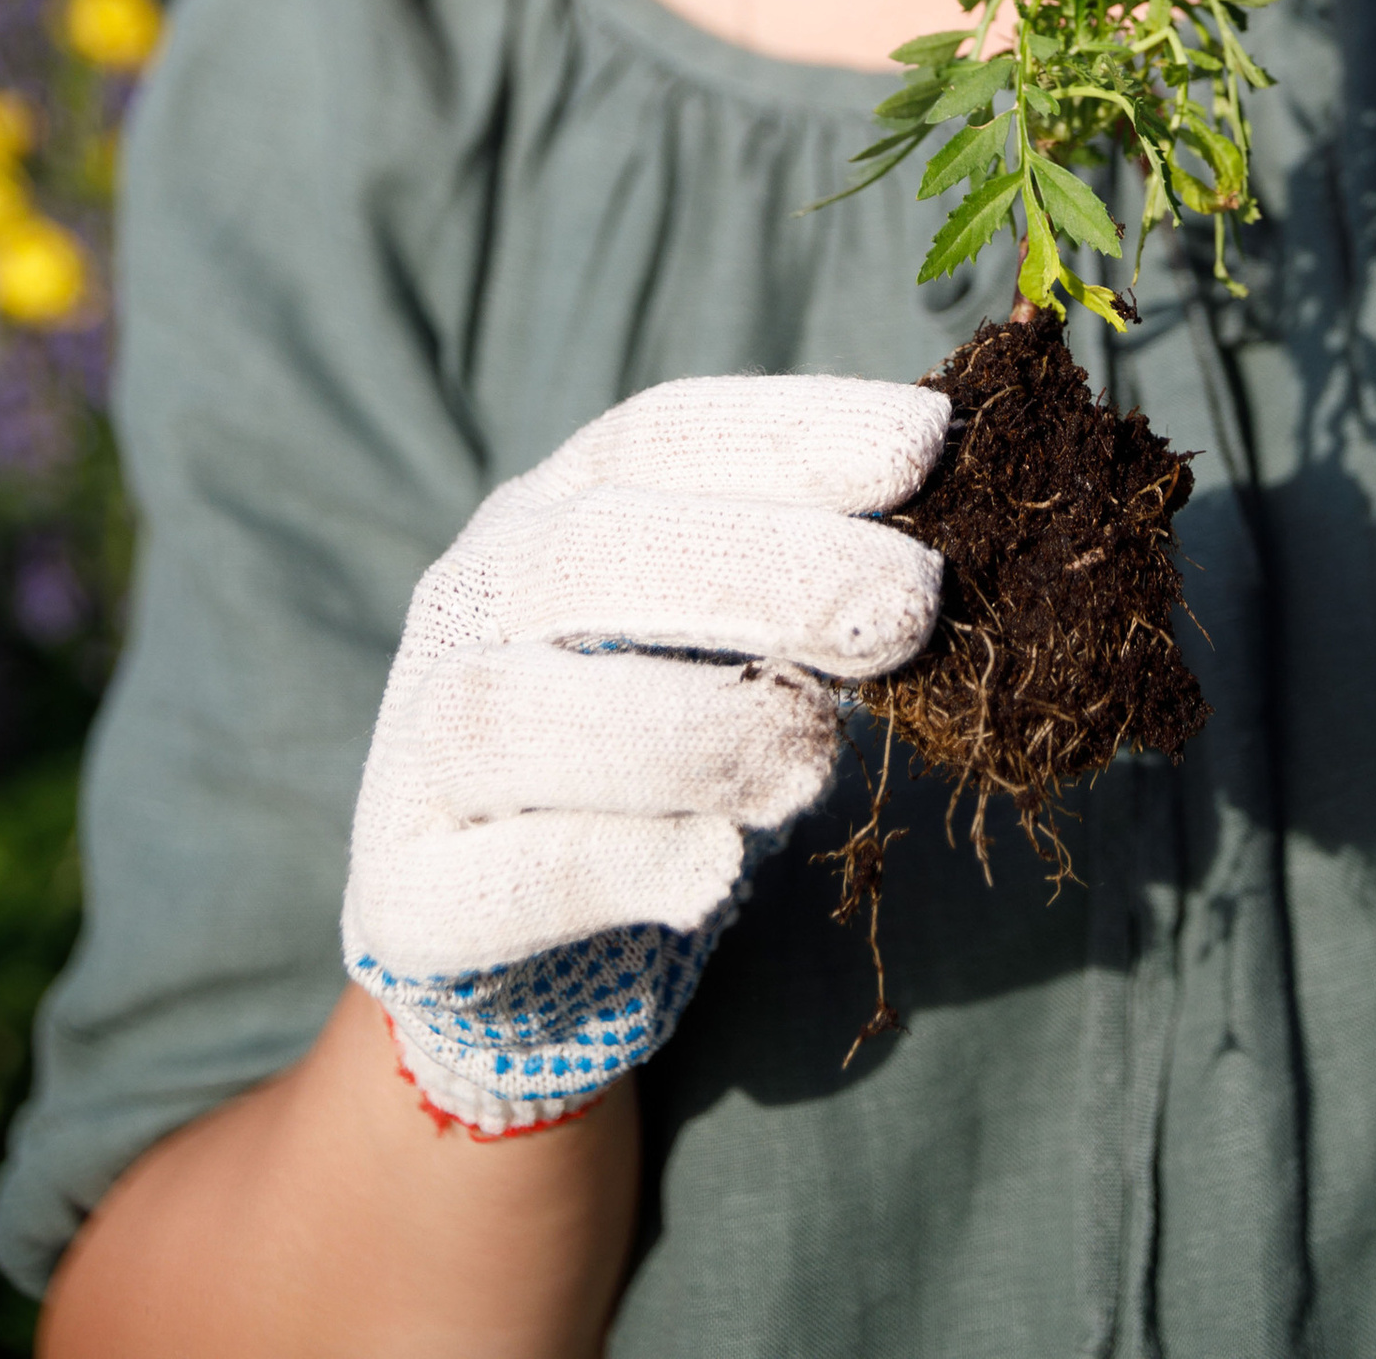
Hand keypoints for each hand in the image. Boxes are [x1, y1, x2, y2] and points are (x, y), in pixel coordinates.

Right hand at [341, 374, 943, 1133]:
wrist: (511, 945)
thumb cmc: (660, 748)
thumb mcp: (729, 638)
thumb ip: (814, 586)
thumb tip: (969, 527)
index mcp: (554, 508)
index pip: (662, 434)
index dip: (794, 430)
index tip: (930, 442)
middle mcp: (472, 598)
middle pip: (599, 553)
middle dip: (769, 570)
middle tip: (911, 608)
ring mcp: (417, 743)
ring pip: (521, 711)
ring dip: (693, 726)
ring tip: (818, 758)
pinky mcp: (405, 892)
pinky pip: (498, 874)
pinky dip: (616, 863)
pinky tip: (717, 869)